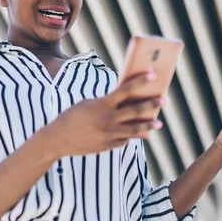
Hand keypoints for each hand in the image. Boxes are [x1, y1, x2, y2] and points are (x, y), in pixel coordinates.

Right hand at [47, 72, 167, 157]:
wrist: (57, 139)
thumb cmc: (72, 117)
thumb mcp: (88, 104)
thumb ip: (107, 103)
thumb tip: (125, 103)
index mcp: (102, 104)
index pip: (126, 90)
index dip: (140, 81)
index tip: (153, 74)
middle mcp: (108, 119)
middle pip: (136, 110)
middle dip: (152, 104)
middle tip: (164, 100)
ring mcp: (109, 134)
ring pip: (135, 129)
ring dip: (148, 125)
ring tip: (158, 122)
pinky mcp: (108, 146)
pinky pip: (124, 140)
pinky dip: (131, 136)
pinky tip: (138, 133)